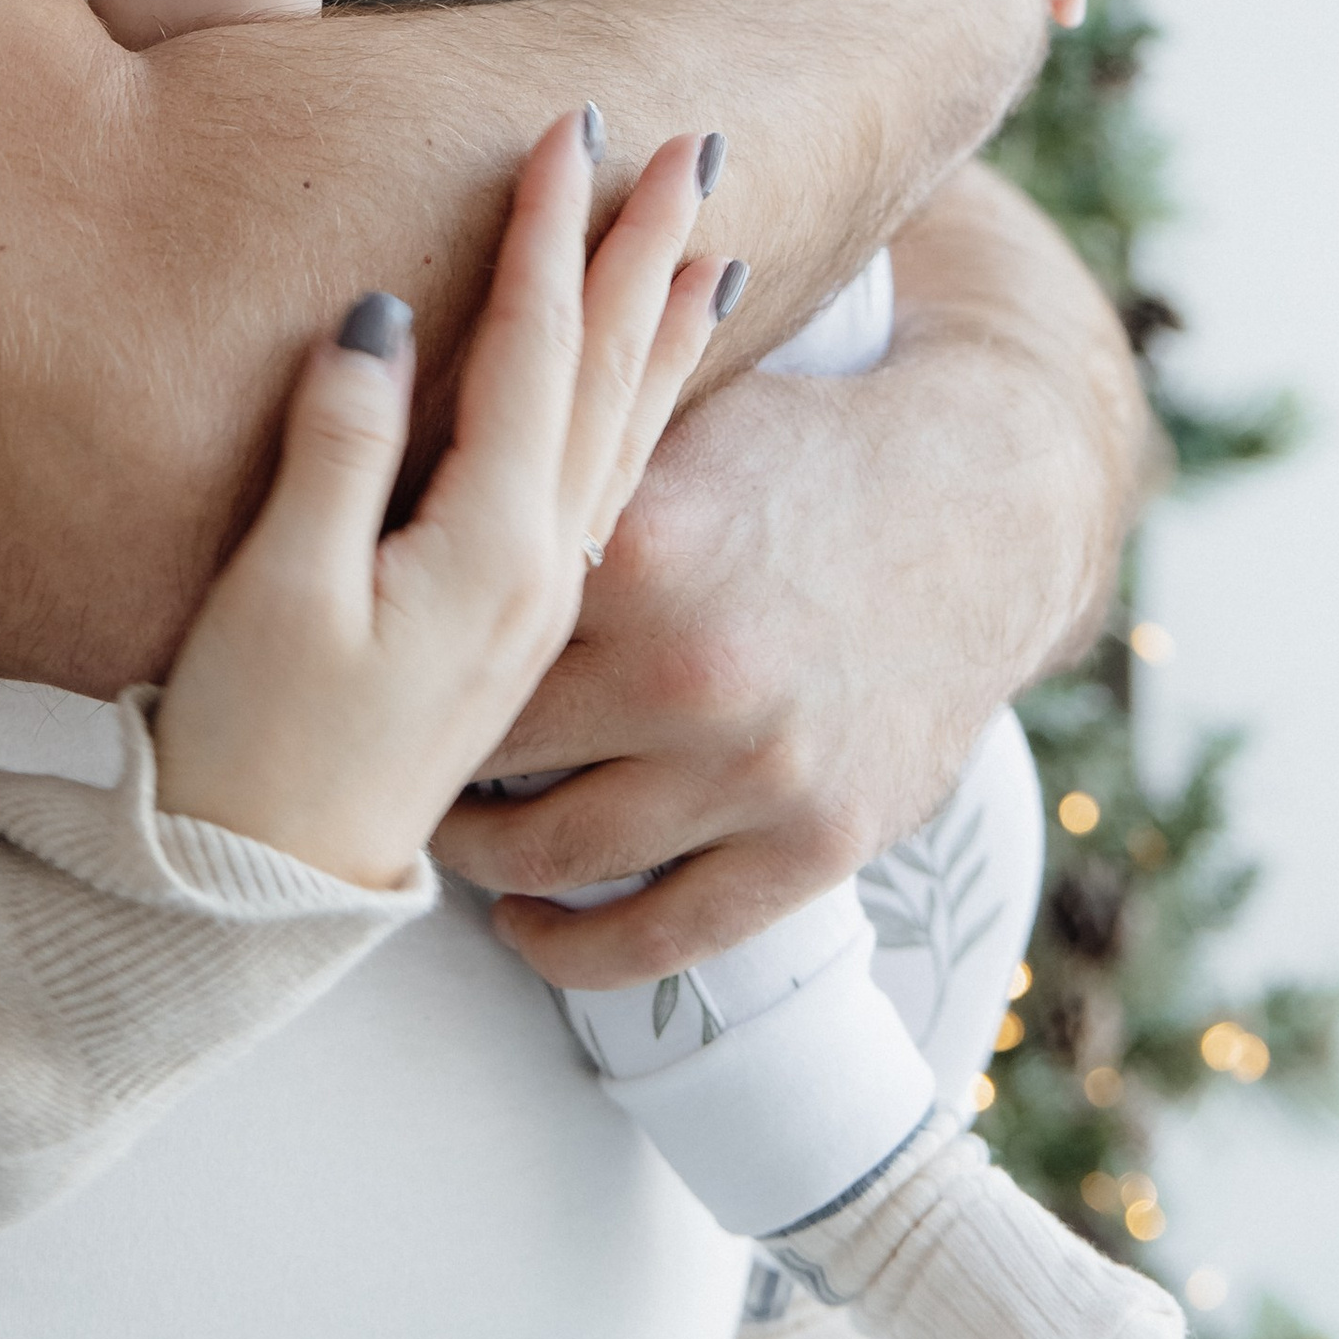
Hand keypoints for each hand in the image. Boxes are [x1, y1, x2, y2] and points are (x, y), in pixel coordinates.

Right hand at [151, 115, 727, 889]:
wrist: (266, 887)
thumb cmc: (254, 743)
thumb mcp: (279, 590)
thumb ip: (338, 445)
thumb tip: (383, 313)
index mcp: (489, 543)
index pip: (533, 348)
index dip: (550, 233)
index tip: (573, 131)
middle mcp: (541, 565)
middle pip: (607, 377)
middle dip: (643, 255)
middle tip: (692, 148)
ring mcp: (539, 600)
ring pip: (624, 432)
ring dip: (662, 329)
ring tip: (710, 245)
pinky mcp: (517, 627)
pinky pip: (607, 489)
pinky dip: (643, 416)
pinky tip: (651, 388)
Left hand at [429, 162, 1145, 977]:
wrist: (984, 512)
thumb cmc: (801, 453)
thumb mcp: (675, 429)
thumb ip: (553, 455)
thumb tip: (399, 392)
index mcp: (639, 548)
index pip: (466, 620)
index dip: (399, 644)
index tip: (355, 655)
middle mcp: (691, 668)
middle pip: (496, 742)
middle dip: (431, 751)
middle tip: (382, 753)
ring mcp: (756, 768)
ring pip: (560, 852)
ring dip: (484, 855)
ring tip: (446, 832)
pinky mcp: (815, 845)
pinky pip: (663, 935)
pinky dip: (576, 947)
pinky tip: (529, 925)